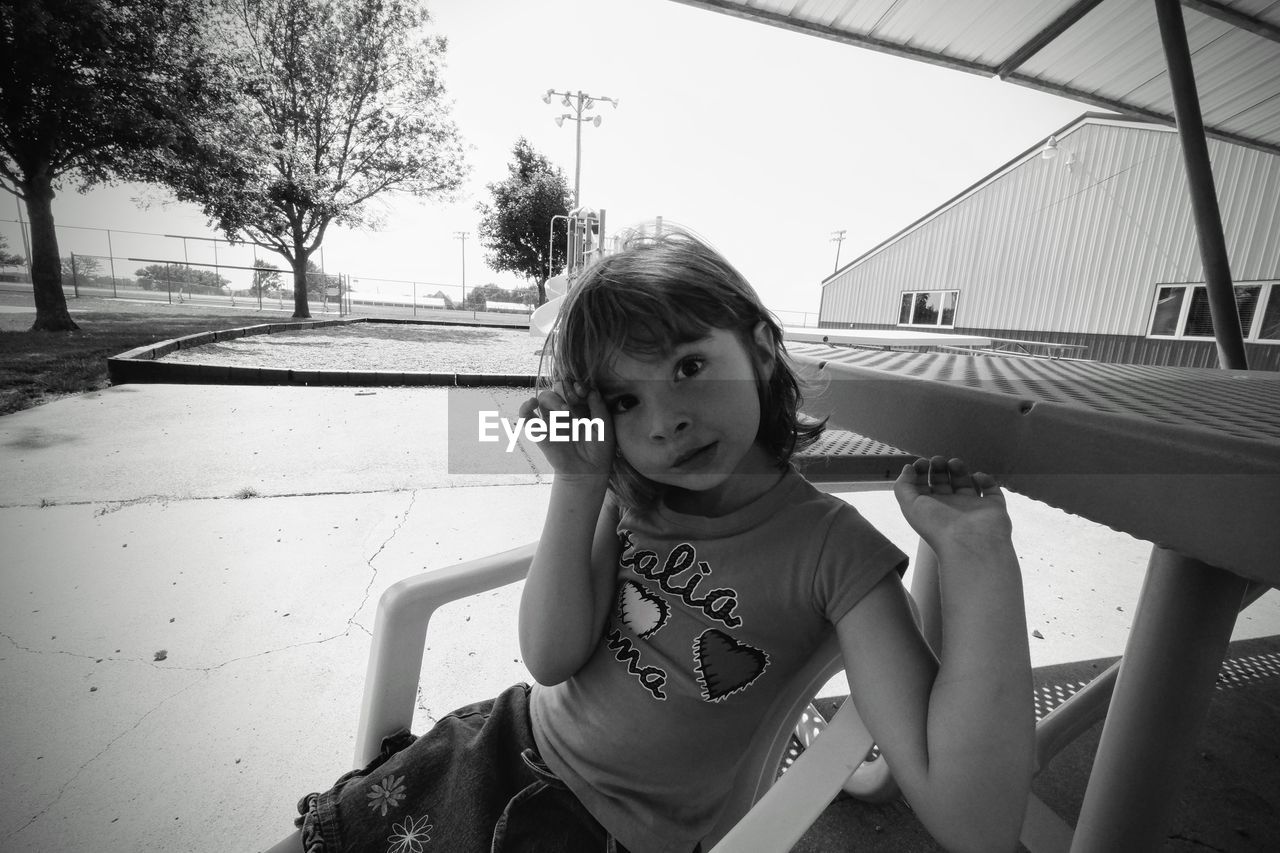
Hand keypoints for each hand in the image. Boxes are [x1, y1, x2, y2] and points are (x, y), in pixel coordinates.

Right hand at [518, 381, 614, 479]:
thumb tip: (590, 389)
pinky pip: (526, 417)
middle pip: (557, 388)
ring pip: (544, 397)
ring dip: (554, 399)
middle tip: (575, 402)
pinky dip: (525, 407)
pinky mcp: (540, 432)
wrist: (589, 472)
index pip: (573, 386)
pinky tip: (532, 403)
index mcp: (580, 406)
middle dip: (566, 391)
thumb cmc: (599, 449)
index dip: (576, 385)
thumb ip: (599, 406)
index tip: (582, 392)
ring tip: (565, 412)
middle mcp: (565, 411)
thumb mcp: (605, 425)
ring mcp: (552, 420)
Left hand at [893, 457, 1011, 555]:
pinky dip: (984, 479)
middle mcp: (951, 507)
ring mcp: (972, 507)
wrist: (969, 543)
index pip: (924, 486)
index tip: (921, 463)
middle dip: (939, 467)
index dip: (921, 472)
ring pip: (966, 482)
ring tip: (954, 463)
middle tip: (938, 460)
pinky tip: (976, 477)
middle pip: (944, 481)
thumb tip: (907, 468)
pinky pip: (990, 489)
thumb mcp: (910, 505)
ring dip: (959, 468)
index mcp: (931, 509)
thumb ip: (903, 486)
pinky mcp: (993, 507)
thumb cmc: (937, 526)